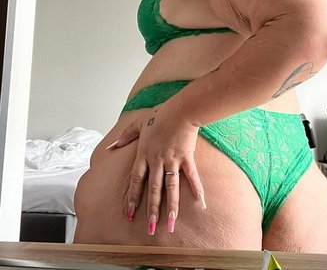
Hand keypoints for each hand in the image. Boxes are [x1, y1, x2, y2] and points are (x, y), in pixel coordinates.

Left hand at [113, 105, 203, 234]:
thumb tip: (114, 144)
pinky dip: (196, 188)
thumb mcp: (139, 123)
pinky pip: (191, 176)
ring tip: (170, 224)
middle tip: (150, 228)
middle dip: (151, 210)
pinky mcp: (186, 157)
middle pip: (153, 189)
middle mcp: (157, 161)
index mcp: (144, 154)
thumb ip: (127, 134)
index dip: (132, 197)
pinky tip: (199, 201)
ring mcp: (172, 160)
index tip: (128, 214)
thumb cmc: (160, 114)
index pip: (136, 180)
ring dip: (170, 207)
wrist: (179, 110)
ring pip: (170, 187)